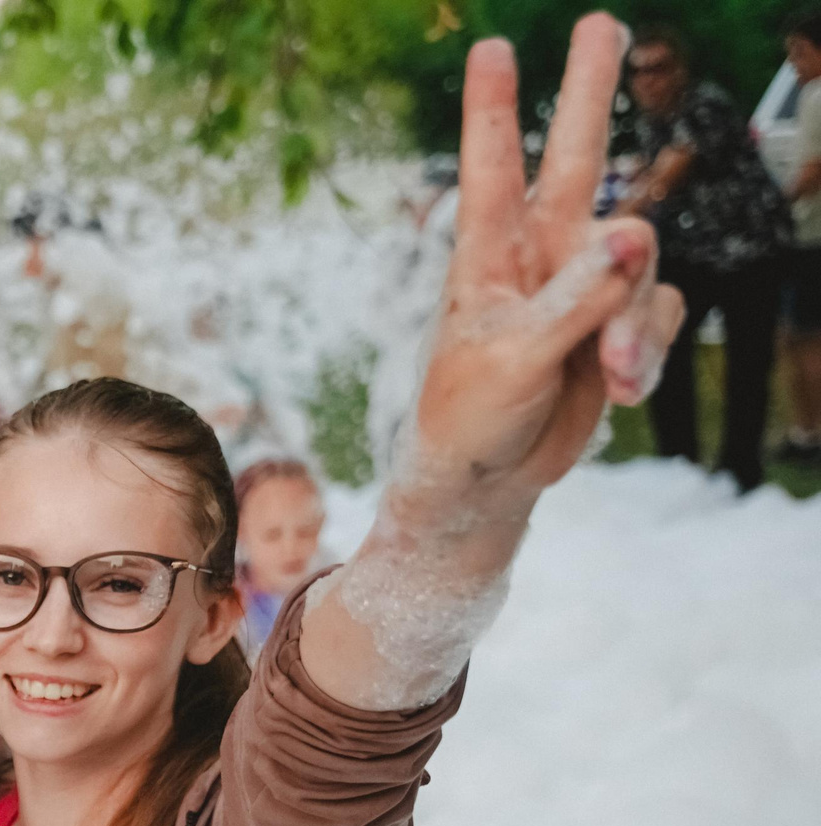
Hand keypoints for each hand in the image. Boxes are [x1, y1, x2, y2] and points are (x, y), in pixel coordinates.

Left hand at [407, 16, 684, 501]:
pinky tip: (621, 388)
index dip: (494, 109)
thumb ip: (574, 300)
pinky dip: (647, 352)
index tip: (492, 46)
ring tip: (613, 373)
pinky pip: (658, 314)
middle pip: (577, 158)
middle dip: (590, 91)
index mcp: (487, 256)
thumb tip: (633, 235)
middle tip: (601, 22)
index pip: (493, 169)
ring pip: (641, 260)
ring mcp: (584, 285)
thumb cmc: (470, 417)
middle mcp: (540, 255)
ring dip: (634, 321)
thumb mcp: (513, 360)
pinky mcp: (619, 321)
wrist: (489, 476)